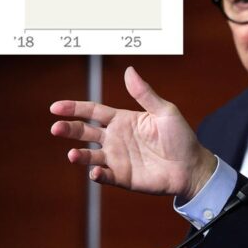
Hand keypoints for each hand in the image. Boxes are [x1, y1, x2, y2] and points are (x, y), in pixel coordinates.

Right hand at [50, 66, 215, 199]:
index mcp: (123, 120)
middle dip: (69, 129)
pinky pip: (105, 176)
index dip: (75, 108)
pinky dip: (98, 175)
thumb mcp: (165, 111)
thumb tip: (129, 70)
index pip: (93, 112)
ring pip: (90, 156)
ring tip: (73, 154)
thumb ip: (145, 94)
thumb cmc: (180, 137)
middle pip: (85, 132)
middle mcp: (115, 139)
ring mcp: (117, 159)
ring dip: (79, 156)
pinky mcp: (123, 177)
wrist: (192, 166)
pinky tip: (96, 172)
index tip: (56, 107)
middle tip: (56, 128)